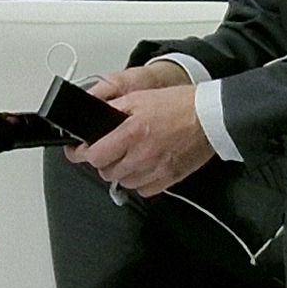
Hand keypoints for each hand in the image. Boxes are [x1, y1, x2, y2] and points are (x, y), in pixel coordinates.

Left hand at [70, 74, 210, 195]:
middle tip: (108, 149)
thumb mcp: (137, 97)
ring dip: (120, 171)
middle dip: (102, 160)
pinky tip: (142, 167)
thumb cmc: (177, 105)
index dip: (81, 153)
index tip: (77, 151)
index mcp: (131, 133)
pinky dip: (139, 181)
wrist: (209, 118)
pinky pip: (144, 190)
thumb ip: (112, 109)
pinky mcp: (169, 179)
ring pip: (123, 182)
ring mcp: (156, 170)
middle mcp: (142, 155)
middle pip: (106, 171)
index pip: (94, 155)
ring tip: (127, 156)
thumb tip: (92, 116)